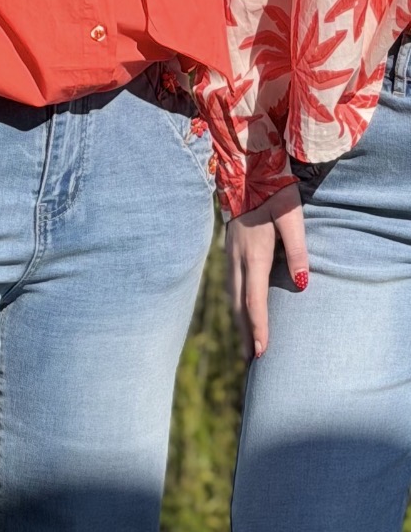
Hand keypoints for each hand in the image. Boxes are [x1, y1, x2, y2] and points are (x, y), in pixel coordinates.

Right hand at [226, 182, 309, 361]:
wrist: (246, 171)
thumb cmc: (275, 194)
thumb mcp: (292, 219)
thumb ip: (297, 251)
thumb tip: (302, 284)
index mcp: (254, 256)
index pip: (255, 301)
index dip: (258, 328)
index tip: (260, 352)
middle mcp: (237, 260)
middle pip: (239, 305)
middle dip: (245, 333)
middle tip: (250, 359)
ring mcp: (230, 255)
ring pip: (232, 296)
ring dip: (238, 321)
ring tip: (245, 342)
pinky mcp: (228, 249)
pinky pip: (230, 285)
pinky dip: (235, 304)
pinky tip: (239, 310)